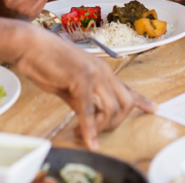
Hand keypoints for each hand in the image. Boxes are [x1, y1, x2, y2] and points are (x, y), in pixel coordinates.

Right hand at [14, 28, 155, 148]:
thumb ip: (82, 100)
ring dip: (99, 127)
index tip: (154, 109)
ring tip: (81, 132)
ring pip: (110, 109)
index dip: (141, 101)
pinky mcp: (81, 79)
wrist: (30, 45)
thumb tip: (88, 117)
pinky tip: (87, 140)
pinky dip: (89, 128)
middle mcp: (103, 71)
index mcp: (102, 70)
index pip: (127, 88)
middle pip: (125, 104)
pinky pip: (89, 110)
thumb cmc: (46, 62)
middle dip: (114, 123)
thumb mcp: (69, 85)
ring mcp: (94, 74)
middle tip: (96, 132)